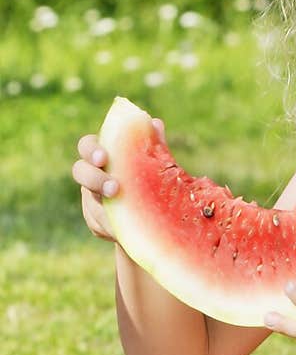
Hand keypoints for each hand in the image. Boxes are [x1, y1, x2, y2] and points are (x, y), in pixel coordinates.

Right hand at [73, 117, 165, 241]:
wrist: (150, 210)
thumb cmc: (147, 175)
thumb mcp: (152, 160)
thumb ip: (152, 143)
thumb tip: (155, 123)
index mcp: (102, 155)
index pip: (87, 146)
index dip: (91, 150)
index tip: (104, 157)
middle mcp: (92, 175)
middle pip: (80, 172)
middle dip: (94, 179)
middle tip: (114, 188)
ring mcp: (91, 199)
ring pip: (89, 202)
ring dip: (104, 208)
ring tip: (122, 214)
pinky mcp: (96, 221)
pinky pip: (100, 225)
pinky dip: (112, 227)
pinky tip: (126, 231)